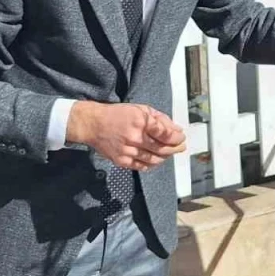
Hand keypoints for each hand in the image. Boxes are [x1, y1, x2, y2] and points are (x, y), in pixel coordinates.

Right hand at [67, 102, 185, 171]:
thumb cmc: (117, 114)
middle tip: (180, 147)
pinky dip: (152, 164)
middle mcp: (135, 138)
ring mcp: (128, 151)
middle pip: (162, 149)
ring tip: (168, 152)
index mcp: (141, 122)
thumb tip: (176, 129)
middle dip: (175, 148)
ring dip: (165, 157)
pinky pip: (142, 166)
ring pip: (154, 160)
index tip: (181, 137)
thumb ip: (159, 119)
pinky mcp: (122, 161)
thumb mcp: (140, 109)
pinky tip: (155, 159)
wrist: (93, 124)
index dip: (176, 138)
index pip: (165, 134)